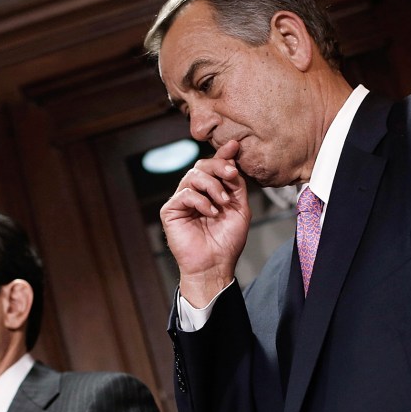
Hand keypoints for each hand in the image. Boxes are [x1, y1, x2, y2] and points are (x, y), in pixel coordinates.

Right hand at [160, 140, 249, 306]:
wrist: (215, 265)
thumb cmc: (227, 241)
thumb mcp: (239, 208)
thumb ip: (235, 185)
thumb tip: (232, 159)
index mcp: (210, 192)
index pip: (214, 168)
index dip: (223, 155)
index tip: (236, 146)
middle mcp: (194, 193)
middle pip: (201, 165)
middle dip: (218, 167)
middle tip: (231, 176)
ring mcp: (181, 201)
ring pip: (193, 175)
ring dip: (212, 185)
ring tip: (222, 203)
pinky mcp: (171, 210)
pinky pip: (185, 193)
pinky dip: (202, 201)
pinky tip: (211, 213)